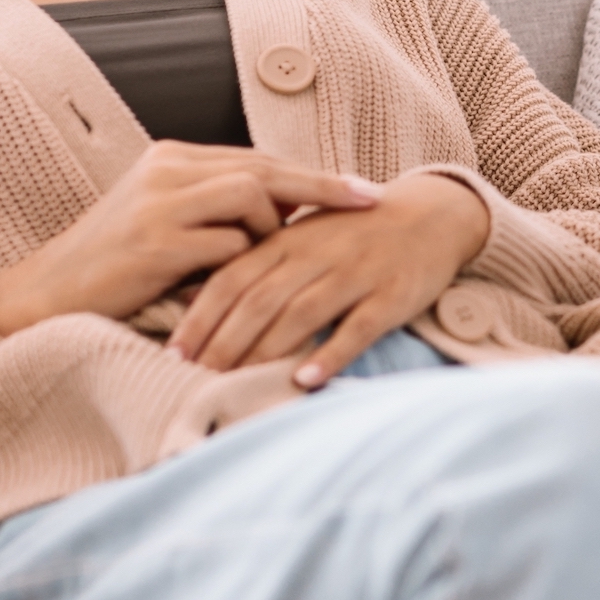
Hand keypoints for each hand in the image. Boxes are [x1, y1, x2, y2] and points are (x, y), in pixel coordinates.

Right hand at [0, 142, 382, 337]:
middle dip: (322, 186)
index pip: (255, 158)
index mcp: (170, 158)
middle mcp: (166, 169)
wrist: (49, 294)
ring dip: (272, 231)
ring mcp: (159, 202)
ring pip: (249, 197)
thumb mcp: (163, 222)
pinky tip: (249, 285)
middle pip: (263, 167)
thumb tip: (281, 213)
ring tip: (276, 261)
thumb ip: (213, 209)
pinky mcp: (155, 243)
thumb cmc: (114, 267)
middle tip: (370, 200)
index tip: (357, 188)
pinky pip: (226, 245)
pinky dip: (244, 263)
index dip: (308, 175)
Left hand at [165, 170, 490, 388]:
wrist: (427, 216)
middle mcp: (313, 254)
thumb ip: (251, 266)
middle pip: (258, 300)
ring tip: (235, 384)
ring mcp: (353, 273)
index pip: (230, 278)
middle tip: (194, 377)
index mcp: (285, 240)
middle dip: (222, 342)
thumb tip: (191, 297)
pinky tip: (305, 380)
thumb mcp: (297, 240)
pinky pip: (356, 327)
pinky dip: (329, 353)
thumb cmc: (350, 234)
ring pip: (299, 313)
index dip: (200, 316)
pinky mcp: (390, 294)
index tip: (173, 352)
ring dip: (265, 351)